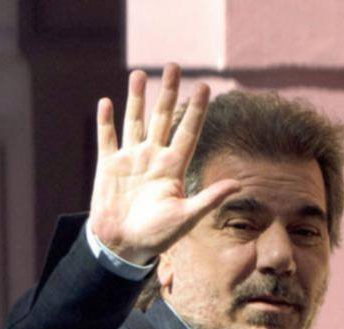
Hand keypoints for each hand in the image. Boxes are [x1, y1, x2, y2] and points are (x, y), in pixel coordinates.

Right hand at [88, 64, 240, 264]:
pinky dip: (106, 121)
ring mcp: (131, 159)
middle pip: (163, 118)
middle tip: (174, 66)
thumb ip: (209, 198)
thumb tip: (238, 184)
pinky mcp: (108, 165)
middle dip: (169, 92)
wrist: (123, 247)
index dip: (197, 110)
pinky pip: (107, 138)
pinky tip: (107, 102)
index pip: (189, 131)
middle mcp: (154, 158)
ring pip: (136, 121)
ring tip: (140, 74)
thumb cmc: (157, 236)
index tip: (206, 86)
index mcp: (174, 168)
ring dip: (137, 98)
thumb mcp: (187, 217)